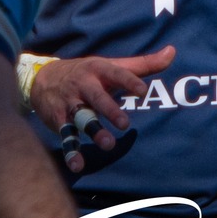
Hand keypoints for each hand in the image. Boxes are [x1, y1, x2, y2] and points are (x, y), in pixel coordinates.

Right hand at [28, 48, 176, 172]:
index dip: (129, 81)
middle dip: (110, 110)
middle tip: (125, 124)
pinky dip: (70, 151)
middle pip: (97, 98)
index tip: (142, 91)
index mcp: (99, 69)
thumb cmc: (88, 72)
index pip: (116, 74)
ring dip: (93, 131)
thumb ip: (144, 64)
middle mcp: (83, 86)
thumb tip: (172, 52)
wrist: (43, 77)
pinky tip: (78, 165)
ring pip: (81, 118)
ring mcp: (70, 104)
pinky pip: (65, 135)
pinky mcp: (58, 120)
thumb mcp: (113, 64)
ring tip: (108, 144)